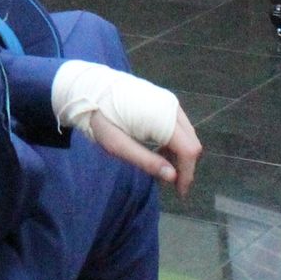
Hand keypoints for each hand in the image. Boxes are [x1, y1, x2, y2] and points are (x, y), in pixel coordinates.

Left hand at [86, 106, 200, 195]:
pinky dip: (174, 141)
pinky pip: (177, 125)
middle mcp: (172, 107)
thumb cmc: (101, 117)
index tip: (179, 192)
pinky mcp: (162, 100)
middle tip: (170, 184)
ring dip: (179, 154)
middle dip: (184, 166)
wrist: (88, 87)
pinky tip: (158, 150)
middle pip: (191, 142)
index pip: (189, 150)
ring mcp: (168, 101)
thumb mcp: (118, 145)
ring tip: (161, 168)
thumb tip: (172, 177)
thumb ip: (146, 161)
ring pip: (186, 134)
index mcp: (164, 118)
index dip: (187, 173)